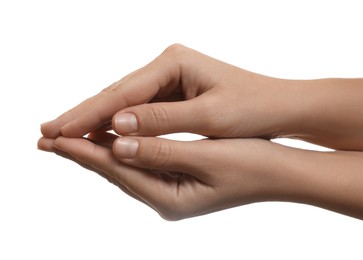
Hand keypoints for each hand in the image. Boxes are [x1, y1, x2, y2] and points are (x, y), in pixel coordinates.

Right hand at [40, 44, 290, 139]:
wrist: (279, 108)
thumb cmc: (252, 108)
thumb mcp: (209, 117)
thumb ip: (162, 121)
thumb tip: (116, 127)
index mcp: (173, 62)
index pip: (121, 93)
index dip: (88, 115)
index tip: (59, 131)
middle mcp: (166, 66)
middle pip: (116, 94)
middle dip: (83, 115)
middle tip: (46, 132)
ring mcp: (169, 79)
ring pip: (124, 102)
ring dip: (96, 120)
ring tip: (63, 134)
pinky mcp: (173, 93)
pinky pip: (138, 110)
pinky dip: (118, 124)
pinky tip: (99, 134)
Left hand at [41, 134, 280, 219]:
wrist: (280, 173)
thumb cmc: (251, 164)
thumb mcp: (206, 157)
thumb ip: (161, 151)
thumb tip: (118, 145)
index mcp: (170, 198)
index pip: (116, 171)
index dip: (84, 152)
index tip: (54, 138)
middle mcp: (164, 198)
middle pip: (114, 172)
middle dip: (82, 153)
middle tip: (48, 140)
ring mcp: (171, 190)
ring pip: (124, 167)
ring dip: (98, 150)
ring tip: (71, 139)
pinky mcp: (178, 179)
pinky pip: (140, 163)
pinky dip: (122, 149)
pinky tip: (112, 139)